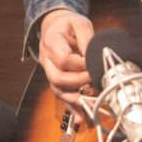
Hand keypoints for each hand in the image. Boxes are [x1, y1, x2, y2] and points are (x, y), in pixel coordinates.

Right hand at [37, 9, 96, 124]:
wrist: (55, 26)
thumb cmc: (68, 25)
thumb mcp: (80, 23)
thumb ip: (87, 39)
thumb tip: (95, 57)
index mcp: (51, 42)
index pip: (64, 59)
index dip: (81, 65)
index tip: (94, 64)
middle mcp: (47, 59)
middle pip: (57, 78)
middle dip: (78, 82)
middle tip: (95, 80)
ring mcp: (49, 71)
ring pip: (57, 90)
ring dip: (74, 100)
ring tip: (89, 107)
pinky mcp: (56, 79)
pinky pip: (61, 95)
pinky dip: (71, 107)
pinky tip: (80, 117)